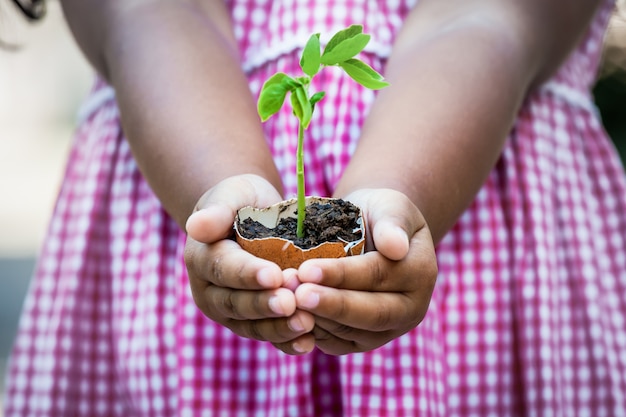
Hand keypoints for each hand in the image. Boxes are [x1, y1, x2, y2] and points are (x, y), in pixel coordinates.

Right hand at [184, 174, 315, 354]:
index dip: (248, 274)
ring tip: (306, 324)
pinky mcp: (249, 324)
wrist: (252, 217)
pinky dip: (286, 342)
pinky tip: (307, 343)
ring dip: (279, 327)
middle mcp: (209, 291)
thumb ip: (217, 210)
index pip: (223, 268)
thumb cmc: (242, 201)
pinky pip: (267, 336)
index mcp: (201, 258)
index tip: (274, 275)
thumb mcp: (231, 194)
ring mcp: (229, 312)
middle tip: (292, 303)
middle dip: (265, 305)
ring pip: (252, 326)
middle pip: (236, 303)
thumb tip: (197, 226)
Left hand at [294, 188, 437, 354]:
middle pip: (372, 313)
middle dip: (331, 305)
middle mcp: (411, 308)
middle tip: (296, 295)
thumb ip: (392, 223)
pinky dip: (314, 333)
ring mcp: (389, 329)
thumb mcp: (388, 206)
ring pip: (352, 334)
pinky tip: (290, 317)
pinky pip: (340, 344)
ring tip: (286, 301)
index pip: (379, 276)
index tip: (308, 269)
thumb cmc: (377, 214)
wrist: (370, 233)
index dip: (343, 274)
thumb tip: (396, 246)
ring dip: (317, 319)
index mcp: (421, 273)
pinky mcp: (365, 340)